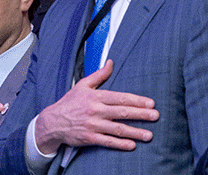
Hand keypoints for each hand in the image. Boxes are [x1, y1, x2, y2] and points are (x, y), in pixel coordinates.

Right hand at [34, 60, 158, 153]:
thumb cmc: (69, 103)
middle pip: (122, 112)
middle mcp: (95, 111)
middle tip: (156, 116)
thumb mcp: (82, 85)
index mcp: (95, 97)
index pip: (120, 98)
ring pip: (117, 129)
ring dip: (135, 132)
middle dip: (141, 114)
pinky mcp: (89, 138)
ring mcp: (92, 125)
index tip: (150, 103)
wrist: (52, 122)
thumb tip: (110, 62)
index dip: (136, 100)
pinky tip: (131, 145)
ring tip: (149, 135)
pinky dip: (120, 144)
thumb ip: (99, 75)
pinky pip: (107, 141)